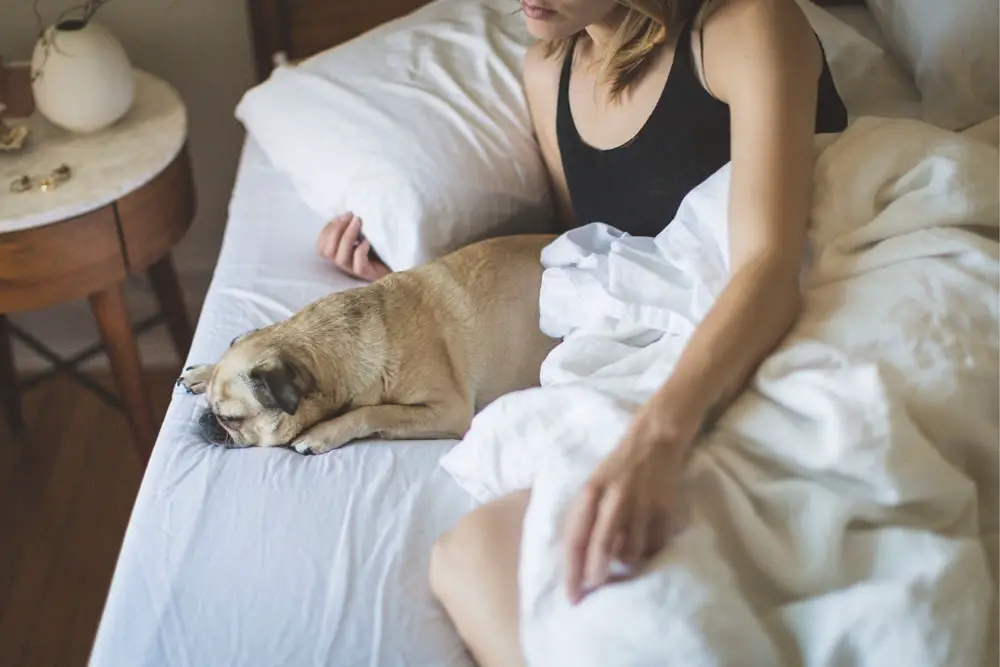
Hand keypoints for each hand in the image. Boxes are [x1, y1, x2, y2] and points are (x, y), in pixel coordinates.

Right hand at [316, 212, 390, 281]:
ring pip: (340, 259)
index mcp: (339, 252)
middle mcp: (344, 262)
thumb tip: (347, 211)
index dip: (327, 229)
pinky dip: (360, 252)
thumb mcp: (364, 232)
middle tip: (351, 216)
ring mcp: (354, 270)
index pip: (321, 246)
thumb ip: (352, 225)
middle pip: (327, 251)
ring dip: (347, 237)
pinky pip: (359, 267)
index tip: (342, 216)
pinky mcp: (368, 274)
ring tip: (359, 222)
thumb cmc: (380, 243)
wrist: (399, 261)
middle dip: (336, 230)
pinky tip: (367, 241)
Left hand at [563, 403, 694, 604]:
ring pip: (631, 552)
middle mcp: (614, 499)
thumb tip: (579, 560)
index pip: (576, 539)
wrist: (654, 440)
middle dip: (596, 575)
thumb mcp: (592, 486)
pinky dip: (648, 549)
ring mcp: (641, 505)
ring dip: (626, 560)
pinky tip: (645, 537)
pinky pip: (654, 545)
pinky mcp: (664, 508)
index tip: (572, 596)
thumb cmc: (617, 467)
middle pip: (601, 549)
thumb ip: (585, 517)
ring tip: (625, 549)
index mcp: (590, 493)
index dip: (572, 571)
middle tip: (595, 586)